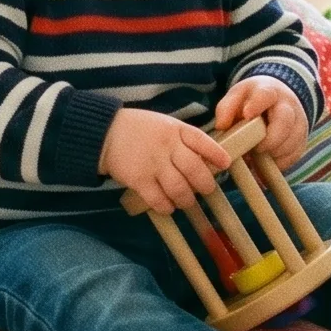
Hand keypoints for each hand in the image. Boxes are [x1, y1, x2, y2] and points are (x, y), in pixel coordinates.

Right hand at [100, 108, 229, 213]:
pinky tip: (168, 206)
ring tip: (186, 201)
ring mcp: (153, 163)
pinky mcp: (139, 179)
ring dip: (187, 199)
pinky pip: (158, 199)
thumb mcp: (165, 124)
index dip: (216, 154)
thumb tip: (207, 159)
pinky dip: (167, 206)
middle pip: (194, 170)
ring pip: (179, 188)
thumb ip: (184, 138)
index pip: (202, 141)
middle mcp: (167, 146)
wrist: (105, 133)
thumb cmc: (140, 129)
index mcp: (176, 130)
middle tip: (206, 190)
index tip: (225, 164)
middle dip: (205, 184)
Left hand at [213, 76, 307, 166]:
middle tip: (256, 148)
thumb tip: (221, 126)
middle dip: (269, 139)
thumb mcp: (237, 97)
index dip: (257, 105)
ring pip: (291, 143)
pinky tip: (266, 160)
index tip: (247, 115)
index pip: (266, 95)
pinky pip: (292, 157)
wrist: (279, 102)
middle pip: (285, 122)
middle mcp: (288, 106)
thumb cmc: (252, 101)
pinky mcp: (302, 142)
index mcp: (269, 92)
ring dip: (272, 153)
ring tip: (257, 153)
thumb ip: (226, 108)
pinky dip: (277, 162)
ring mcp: (299, 124)